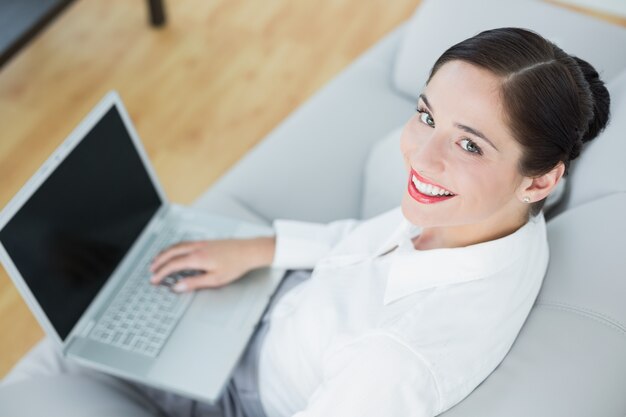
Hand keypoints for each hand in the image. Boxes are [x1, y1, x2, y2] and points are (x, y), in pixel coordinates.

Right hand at [149, 237, 275, 291]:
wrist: (249, 250)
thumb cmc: (236, 265)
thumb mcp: (215, 279)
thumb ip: (194, 283)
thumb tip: (178, 287)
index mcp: (198, 258)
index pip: (173, 265)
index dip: (161, 273)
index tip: (154, 280)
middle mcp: (197, 248)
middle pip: (171, 252)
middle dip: (159, 261)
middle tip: (151, 270)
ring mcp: (201, 243)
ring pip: (176, 246)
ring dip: (165, 253)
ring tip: (157, 260)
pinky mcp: (205, 242)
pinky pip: (184, 243)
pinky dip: (174, 248)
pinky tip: (175, 252)